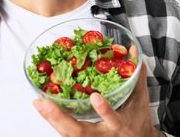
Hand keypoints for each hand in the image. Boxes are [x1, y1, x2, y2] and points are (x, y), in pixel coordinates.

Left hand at [33, 63, 162, 136]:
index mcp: (121, 126)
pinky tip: (41, 108)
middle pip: (80, 133)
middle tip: (46, 103)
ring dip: (51, 118)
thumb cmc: (138, 121)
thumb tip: (133, 52)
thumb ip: (136, 76)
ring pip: (68, 134)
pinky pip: (64, 132)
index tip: (95, 96)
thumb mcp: (140, 100)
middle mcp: (103, 136)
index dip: (104, 110)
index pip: (114, 120)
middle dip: (62, 119)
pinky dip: (51, 120)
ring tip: (38, 103)